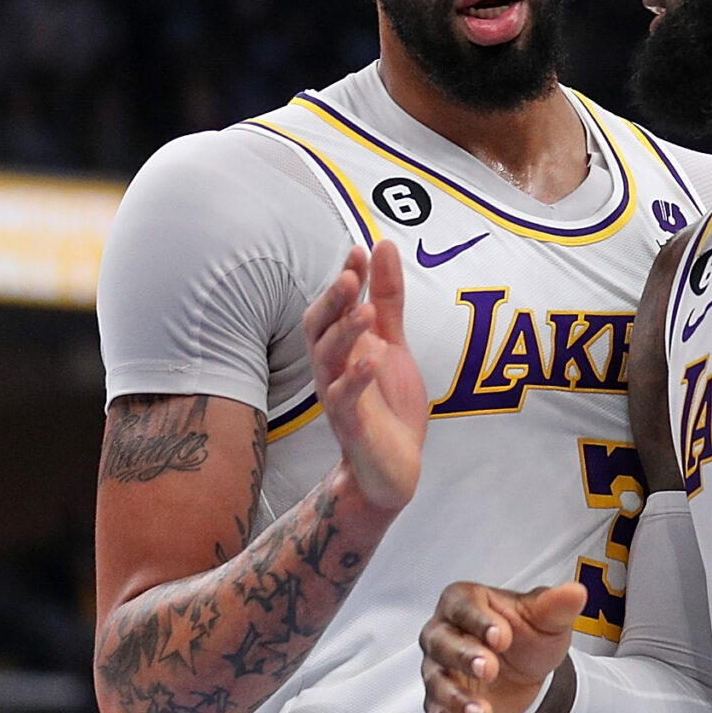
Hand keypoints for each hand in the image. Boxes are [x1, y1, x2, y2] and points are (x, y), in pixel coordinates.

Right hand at [303, 242, 426, 513]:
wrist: (392, 466)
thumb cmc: (387, 403)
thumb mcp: (393, 343)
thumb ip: (387, 299)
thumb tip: (381, 246)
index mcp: (342, 346)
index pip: (335, 305)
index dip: (345, 277)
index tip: (359, 250)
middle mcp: (333, 368)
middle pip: (318, 328)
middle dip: (333, 302)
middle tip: (351, 278)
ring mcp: (338, 396)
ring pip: (328, 360)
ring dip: (345, 334)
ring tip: (366, 312)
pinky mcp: (352, 425)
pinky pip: (345, 399)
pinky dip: (357, 378)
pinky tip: (373, 360)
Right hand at [421, 580, 589, 712]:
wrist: (528, 670)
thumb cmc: (527, 635)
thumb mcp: (546, 618)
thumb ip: (556, 606)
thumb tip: (576, 593)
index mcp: (463, 604)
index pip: (463, 607)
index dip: (479, 621)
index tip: (502, 636)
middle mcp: (442, 636)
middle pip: (441, 644)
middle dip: (463, 657)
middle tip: (489, 668)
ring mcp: (439, 673)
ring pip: (438, 687)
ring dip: (458, 702)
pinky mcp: (443, 707)